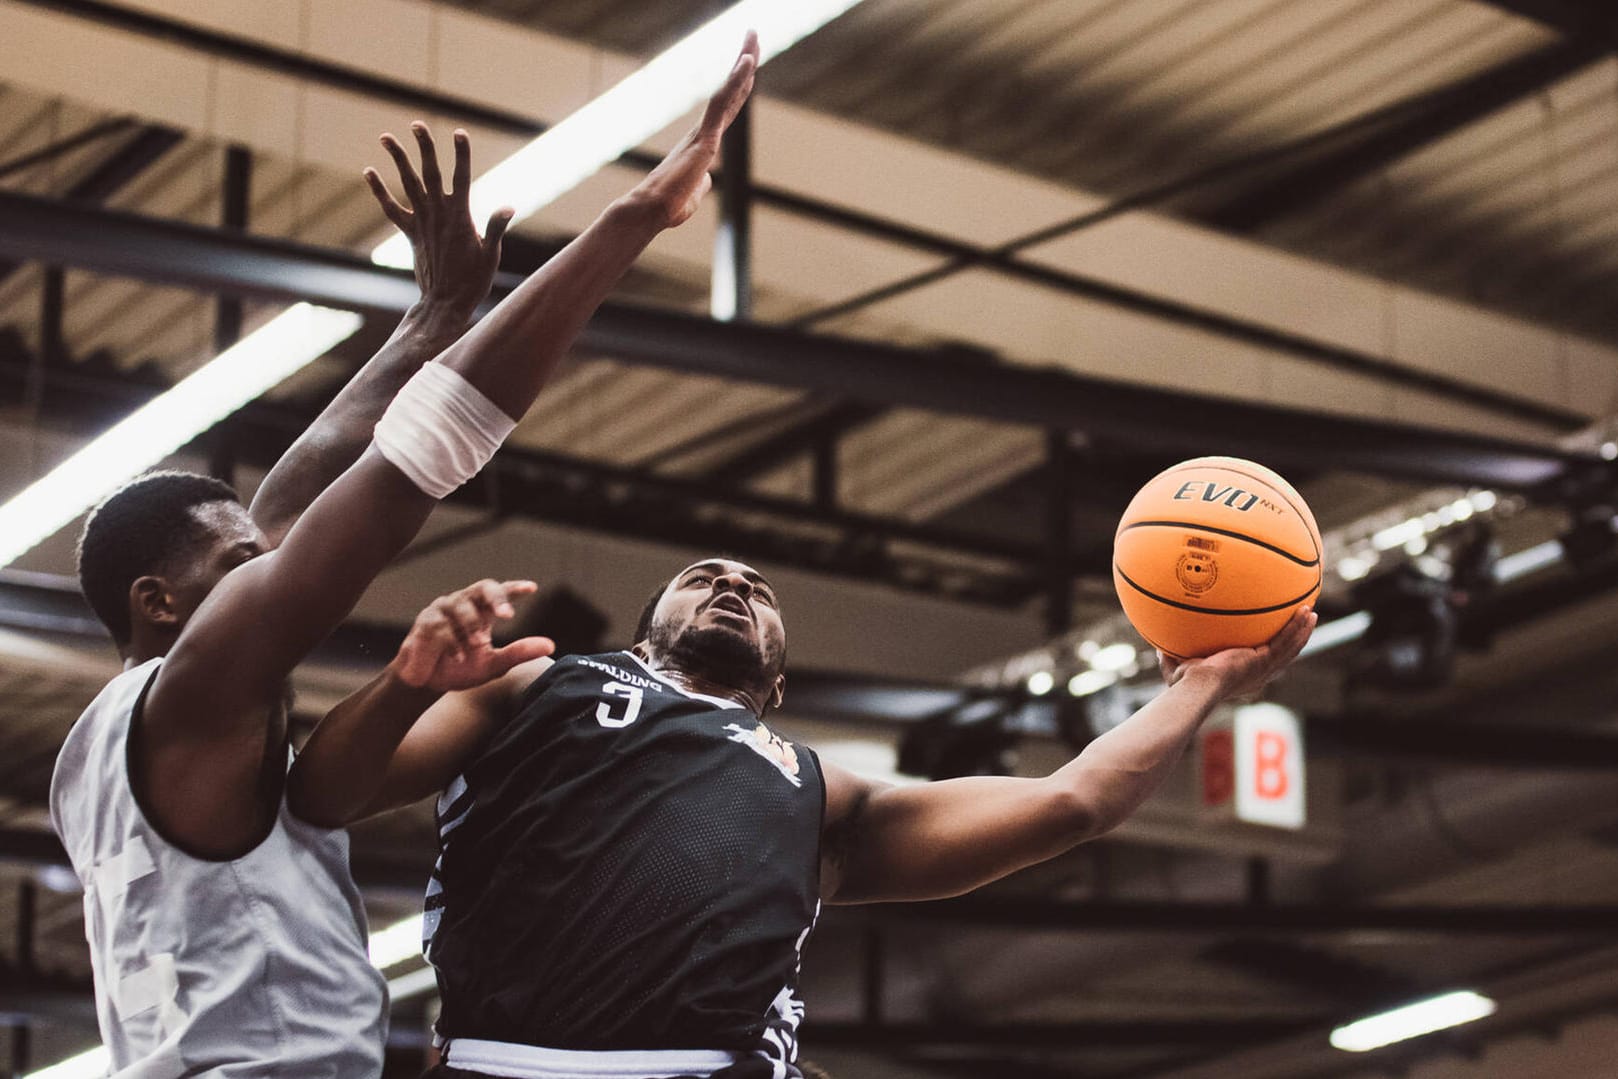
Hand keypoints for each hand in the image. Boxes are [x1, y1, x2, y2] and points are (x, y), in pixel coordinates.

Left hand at [365, 124, 514, 311]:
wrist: (444, 304)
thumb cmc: (472, 282)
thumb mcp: (490, 256)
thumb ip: (496, 229)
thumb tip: (508, 207)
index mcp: (460, 217)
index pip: (461, 178)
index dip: (461, 154)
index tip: (459, 133)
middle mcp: (438, 215)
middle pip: (429, 173)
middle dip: (424, 147)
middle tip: (417, 124)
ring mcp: (421, 222)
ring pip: (407, 184)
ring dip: (397, 159)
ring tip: (385, 136)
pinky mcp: (411, 233)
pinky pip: (392, 208)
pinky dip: (379, 191)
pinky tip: (369, 172)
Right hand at [391, 579, 553, 692]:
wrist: (426, 685)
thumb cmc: (461, 669)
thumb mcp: (493, 664)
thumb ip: (519, 653)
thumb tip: (550, 645)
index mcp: (482, 611)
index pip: (501, 592)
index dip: (515, 588)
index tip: (532, 588)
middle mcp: (464, 603)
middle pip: (483, 587)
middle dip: (495, 598)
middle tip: (507, 614)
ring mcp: (443, 609)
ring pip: (461, 607)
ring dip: (471, 627)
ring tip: (478, 646)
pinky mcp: (425, 621)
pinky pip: (441, 626)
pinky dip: (452, 643)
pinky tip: (458, 657)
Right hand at [628, 31, 758, 229]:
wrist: (651, 210)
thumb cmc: (668, 205)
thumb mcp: (693, 192)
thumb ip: (701, 180)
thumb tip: (703, 178)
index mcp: (704, 141)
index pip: (728, 105)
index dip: (740, 83)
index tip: (748, 60)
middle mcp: (704, 129)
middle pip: (731, 89)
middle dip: (744, 61)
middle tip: (752, 33)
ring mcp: (705, 131)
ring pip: (728, 89)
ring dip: (743, 61)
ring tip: (752, 34)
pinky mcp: (705, 138)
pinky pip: (723, 102)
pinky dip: (736, 80)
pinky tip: (747, 61)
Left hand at [1159, 607, 1316, 700]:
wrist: (1196, 688)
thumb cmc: (1183, 685)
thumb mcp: (1177, 667)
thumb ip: (1171, 655)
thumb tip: (1158, 646)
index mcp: (1242, 676)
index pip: (1262, 663)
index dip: (1272, 651)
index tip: (1276, 638)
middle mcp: (1257, 675)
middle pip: (1283, 655)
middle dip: (1294, 638)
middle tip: (1302, 621)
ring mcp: (1263, 669)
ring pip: (1291, 648)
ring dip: (1302, 630)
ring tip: (1310, 613)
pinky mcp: (1265, 662)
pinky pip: (1286, 641)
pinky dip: (1297, 628)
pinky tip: (1305, 612)